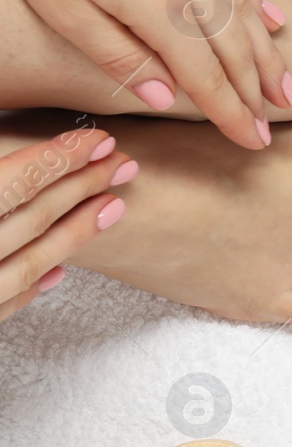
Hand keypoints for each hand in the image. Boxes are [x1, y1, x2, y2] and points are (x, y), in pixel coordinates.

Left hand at [0, 0, 291, 149]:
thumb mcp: (60, 5)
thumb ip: (117, 54)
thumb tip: (161, 98)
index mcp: (155, 2)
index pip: (205, 74)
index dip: (232, 112)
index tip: (252, 141)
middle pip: (234, 45)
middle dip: (259, 88)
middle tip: (277, 122)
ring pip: (242, 11)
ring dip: (267, 52)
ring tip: (288, 85)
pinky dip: (256, 1)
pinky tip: (271, 18)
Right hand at [0, 126, 134, 322]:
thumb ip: (0, 175)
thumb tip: (34, 161)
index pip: (15, 180)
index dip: (60, 156)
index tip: (101, 140)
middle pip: (33, 217)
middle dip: (82, 185)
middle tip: (124, 163)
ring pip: (30, 263)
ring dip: (75, 233)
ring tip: (113, 206)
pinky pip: (2, 306)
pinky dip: (32, 287)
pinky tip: (59, 273)